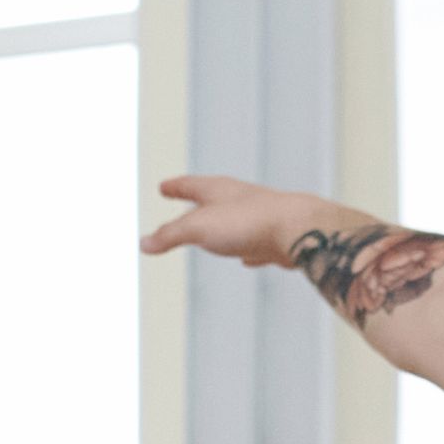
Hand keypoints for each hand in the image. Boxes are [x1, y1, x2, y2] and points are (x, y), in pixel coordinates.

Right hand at [143, 174, 355, 269]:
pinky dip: (245, 248)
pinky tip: (247, 258)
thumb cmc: (248, 222)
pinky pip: (255, 243)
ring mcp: (260, 217)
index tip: (164, 187)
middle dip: (197, 203)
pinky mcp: (276, 238)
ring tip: (213, 233)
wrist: (299, 230)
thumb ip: (170, 235)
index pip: (190, 185)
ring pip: (235, 220)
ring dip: (221, 226)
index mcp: (219, 190)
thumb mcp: (198, 227)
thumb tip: (143, 244)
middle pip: (213, 199)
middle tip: (186, 200)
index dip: (175, 187)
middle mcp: (240, 199)